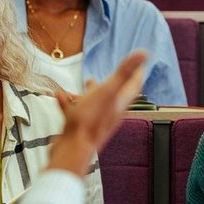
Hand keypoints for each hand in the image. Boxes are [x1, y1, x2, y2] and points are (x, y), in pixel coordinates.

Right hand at [46, 51, 146, 175]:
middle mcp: (110, 112)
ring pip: (97, 102)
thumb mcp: (108, 90)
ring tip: (89, 80)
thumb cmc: (90, 120)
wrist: (72, 149)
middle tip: (119, 72)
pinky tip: (60, 95)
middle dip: (117, 81)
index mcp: (119, 103)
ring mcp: (95, 121)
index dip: (137, 72)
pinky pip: (76, 111)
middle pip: (117, 94)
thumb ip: (124, 72)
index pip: (134, 85)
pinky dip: (69, 101)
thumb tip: (143, 53)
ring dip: (93, 90)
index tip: (140, 63)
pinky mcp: (79, 128)